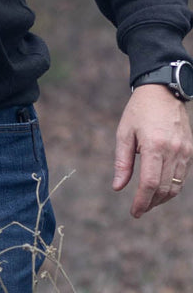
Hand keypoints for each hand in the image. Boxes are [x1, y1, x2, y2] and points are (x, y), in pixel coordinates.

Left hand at [113, 84, 192, 216]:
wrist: (162, 92)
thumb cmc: (138, 111)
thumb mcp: (124, 132)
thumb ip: (122, 161)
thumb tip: (118, 187)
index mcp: (154, 146)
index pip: (149, 183)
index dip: (142, 201)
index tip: (134, 212)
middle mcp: (173, 151)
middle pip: (163, 188)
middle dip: (151, 203)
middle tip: (138, 209)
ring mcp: (184, 152)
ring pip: (176, 186)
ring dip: (162, 198)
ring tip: (147, 202)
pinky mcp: (190, 151)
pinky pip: (182, 177)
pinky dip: (171, 187)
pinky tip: (159, 188)